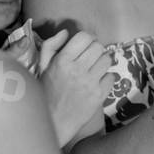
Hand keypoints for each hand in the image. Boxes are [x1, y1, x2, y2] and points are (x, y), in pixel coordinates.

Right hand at [39, 30, 114, 147]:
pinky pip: (111, 77)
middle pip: (98, 47)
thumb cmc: (46, 92)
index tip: (85, 45)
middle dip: (95, 49)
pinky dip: (106, 78)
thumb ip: (51, 46)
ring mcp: (90, 83)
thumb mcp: (41, 67)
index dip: (87, 39)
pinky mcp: (99, 95)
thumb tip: (66, 33)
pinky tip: (97, 82)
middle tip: (90, 57)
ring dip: (102, 62)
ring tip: (94, 68)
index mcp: (62, 61)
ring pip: (107, 60)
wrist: (54, 120)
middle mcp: (77, 70)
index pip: (84, 37)